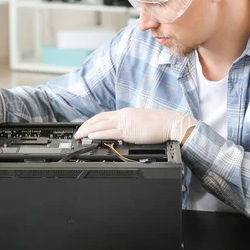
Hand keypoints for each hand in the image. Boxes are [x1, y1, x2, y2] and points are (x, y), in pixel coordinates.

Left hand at [74, 108, 196, 143]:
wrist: (172, 123)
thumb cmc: (161, 124)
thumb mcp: (142, 122)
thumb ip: (132, 125)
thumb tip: (126, 131)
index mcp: (127, 113)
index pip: (105, 116)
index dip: (93, 121)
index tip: (86, 126)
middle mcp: (124, 115)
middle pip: (99, 119)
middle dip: (86, 125)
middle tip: (77, 133)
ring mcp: (126, 122)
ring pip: (101, 125)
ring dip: (88, 130)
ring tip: (79, 136)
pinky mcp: (129, 131)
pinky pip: (109, 132)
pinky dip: (98, 134)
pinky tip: (91, 136)